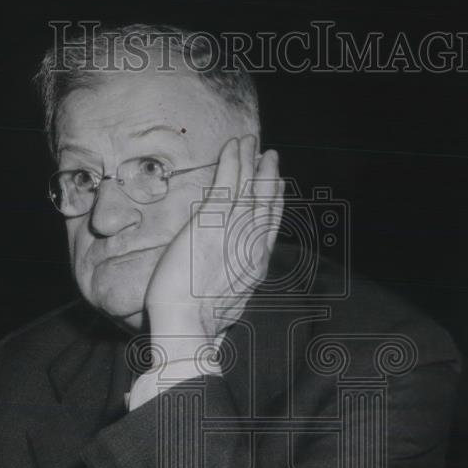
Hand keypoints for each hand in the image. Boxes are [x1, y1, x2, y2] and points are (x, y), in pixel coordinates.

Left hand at [145, 135, 283, 343]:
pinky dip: (233, 161)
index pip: (270, 227)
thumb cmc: (198, 324)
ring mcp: (235, 230)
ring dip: (251, 161)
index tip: (279, 187)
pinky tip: (234, 146)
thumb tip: (224, 298)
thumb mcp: (225, 310)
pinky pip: (228, 181)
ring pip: (249, 187)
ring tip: (252, 143)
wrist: (188, 323)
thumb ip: (229, 294)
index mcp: (256, 266)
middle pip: (266, 202)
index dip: (275, 203)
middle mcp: (252, 244)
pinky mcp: (214, 219)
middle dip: (269, 176)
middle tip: (271, 156)